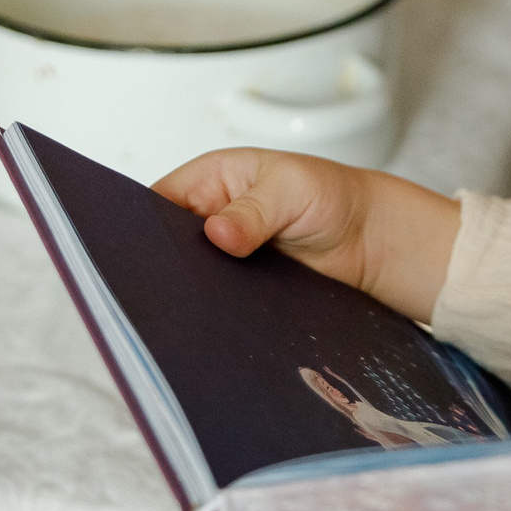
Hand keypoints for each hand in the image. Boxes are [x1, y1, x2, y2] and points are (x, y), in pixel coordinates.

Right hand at [154, 147, 462, 321]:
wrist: (372, 241)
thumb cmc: (332, 196)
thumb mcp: (292, 189)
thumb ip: (254, 210)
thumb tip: (218, 233)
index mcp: (208, 181)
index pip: (153, 205)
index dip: (141, 229)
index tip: (138, 255)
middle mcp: (207, 220)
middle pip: (165, 249)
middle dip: (164, 269)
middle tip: (164, 292)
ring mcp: (221, 260)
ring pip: (189, 281)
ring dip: (191, 296)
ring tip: (189, 314)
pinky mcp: (239, 292)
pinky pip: (216, 305)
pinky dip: (215, 315)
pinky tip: (214, 329)